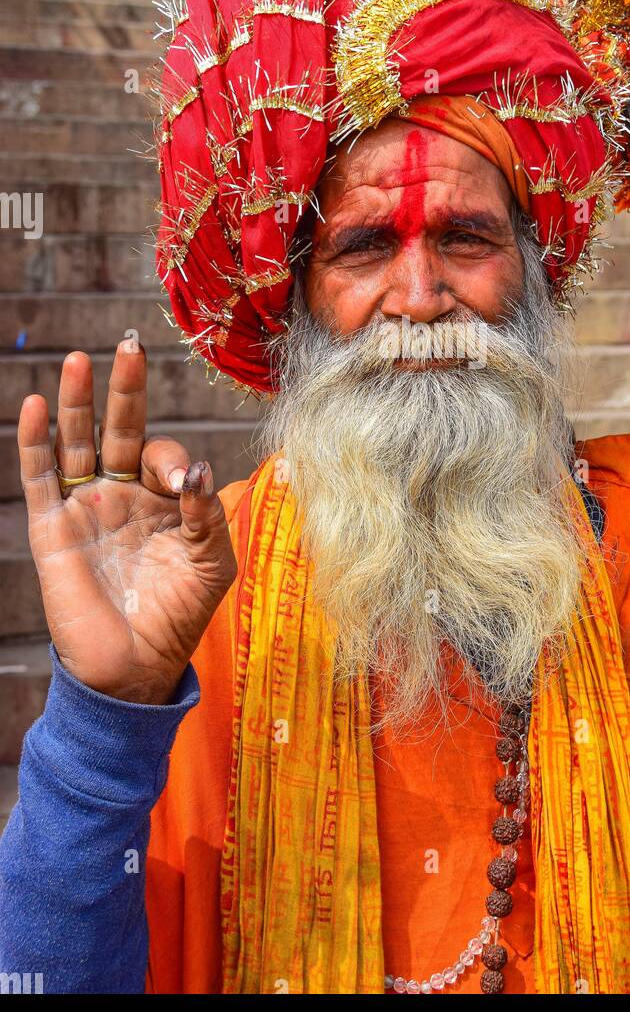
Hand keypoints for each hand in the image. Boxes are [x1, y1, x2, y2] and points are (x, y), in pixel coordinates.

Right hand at [18, 339, 237, 704]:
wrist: (135, 666)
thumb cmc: (180, 614)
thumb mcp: (212, 563)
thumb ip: (208, 515)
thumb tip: (195, 472)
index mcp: (164, 499)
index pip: (164, 454)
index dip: (171, 459)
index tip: (180, 484)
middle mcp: (123, 494)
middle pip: (119, 429)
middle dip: (124, 390)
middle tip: (128, 345)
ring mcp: (85, 508)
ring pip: (77, 443)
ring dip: (77, 402)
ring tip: (79, 360)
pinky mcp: (53, 528)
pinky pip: (40, 476)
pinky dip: (36, 441)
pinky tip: (39, 406)